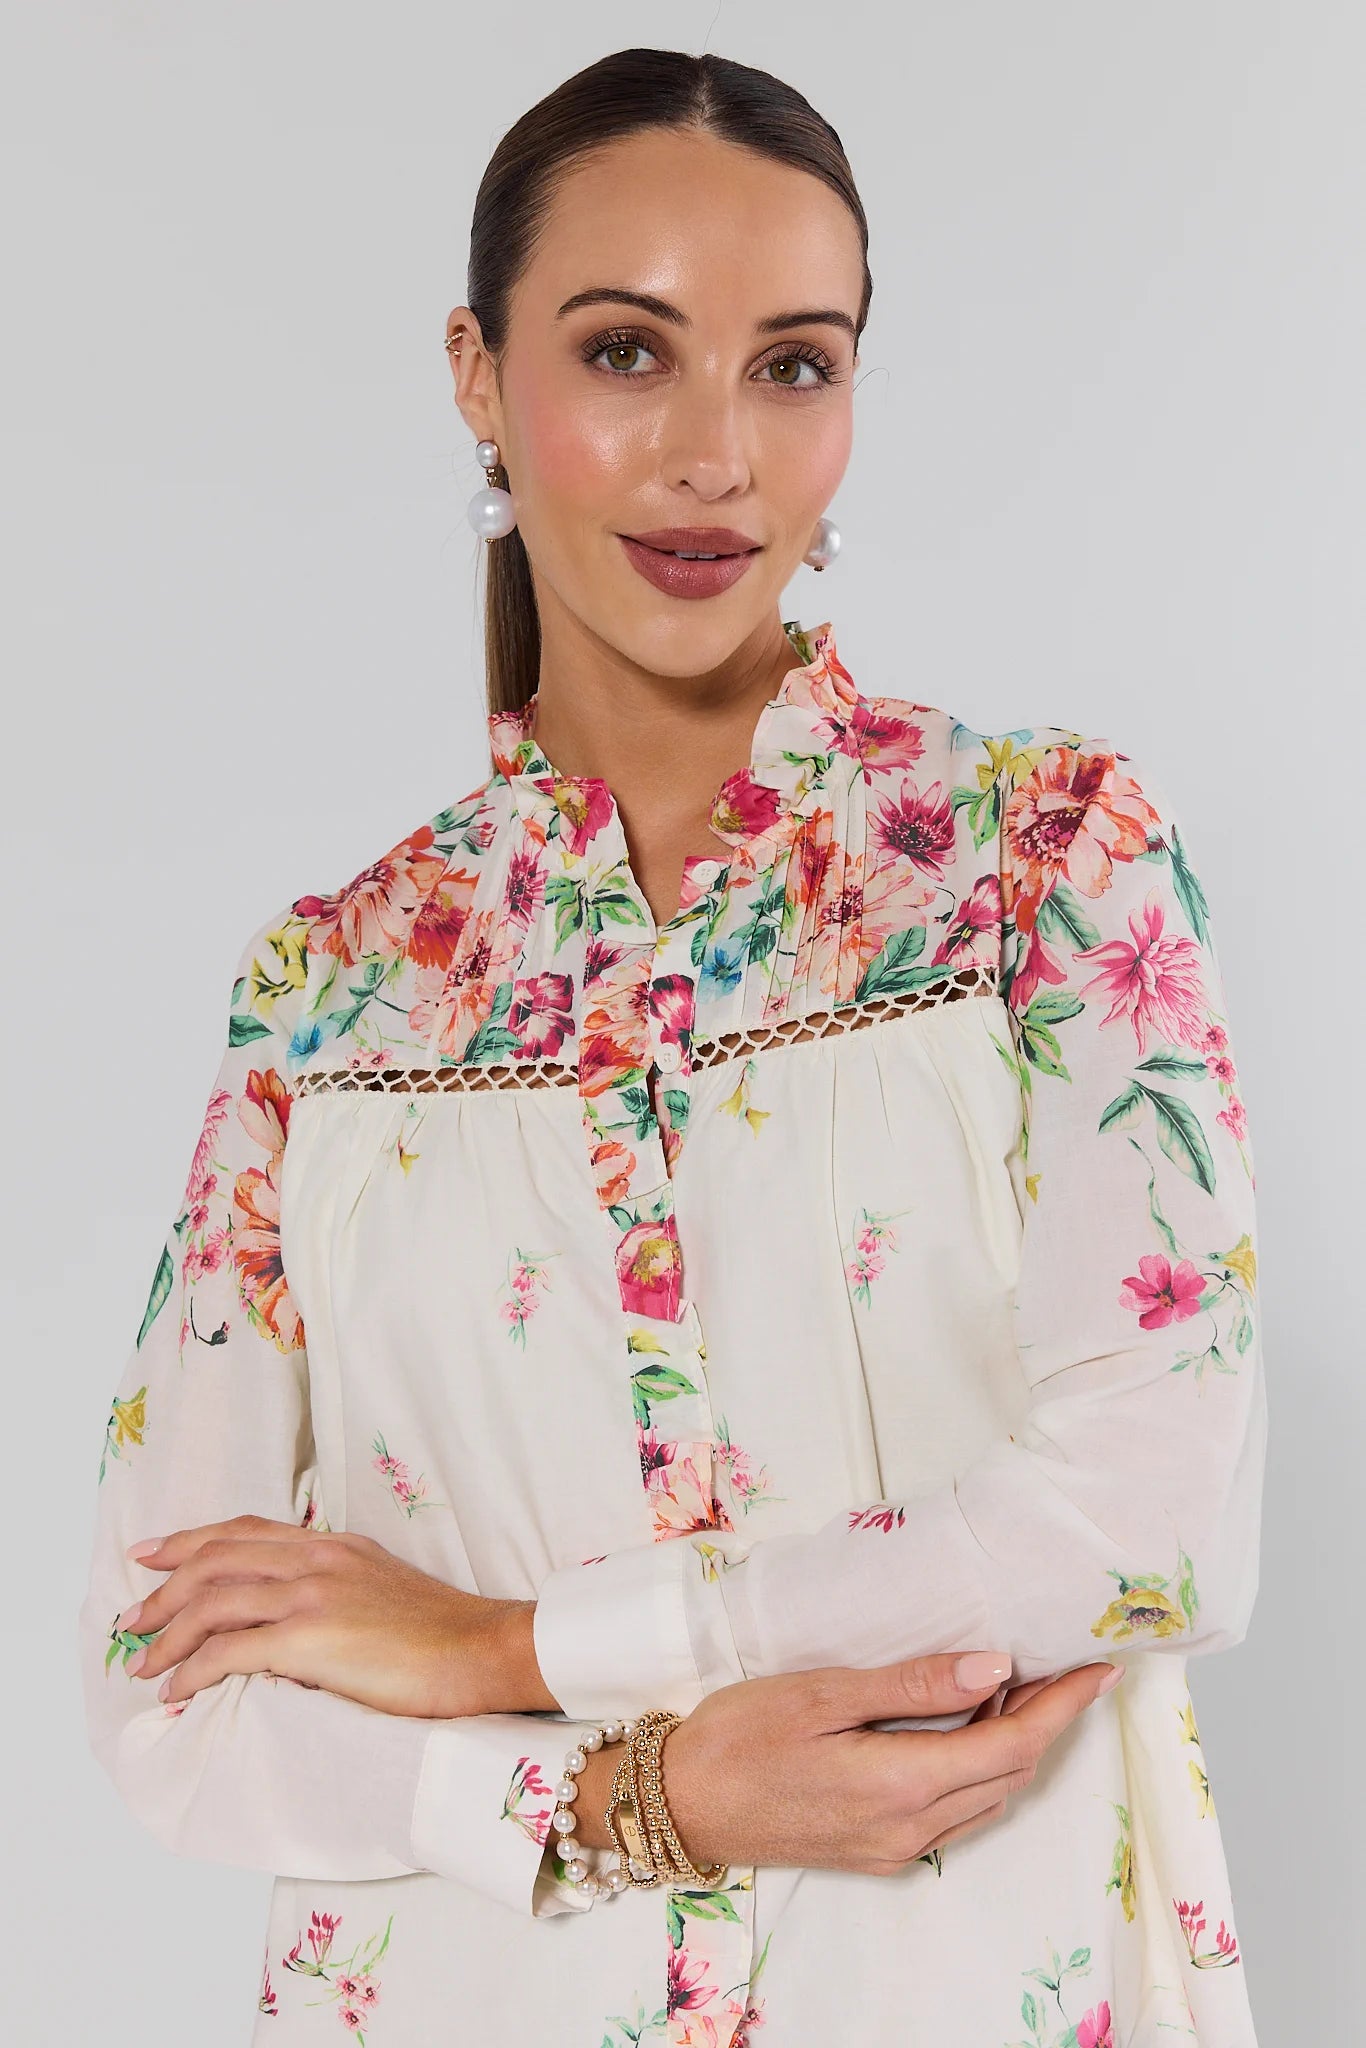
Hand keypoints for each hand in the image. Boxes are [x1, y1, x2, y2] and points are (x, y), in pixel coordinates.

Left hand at [119, 1514, 525, 1717]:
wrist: (484, 1649)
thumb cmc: (443, 1635)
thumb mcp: (383, 1587)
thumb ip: (335, 1588)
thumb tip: (290, 1621)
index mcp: (333, 1544)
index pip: (244, 1531)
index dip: (189, 1540)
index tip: (150, 1553)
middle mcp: (316, 1558)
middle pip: (215, 1559)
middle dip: (162, 1587)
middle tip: (130, 1617)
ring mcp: (312, 1595)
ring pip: (213, 1601)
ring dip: (167, 1634)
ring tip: (141, 1662)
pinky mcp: (310, 1639)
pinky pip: (229, 1651)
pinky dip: (192, 1669)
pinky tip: (176, 1688)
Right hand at [576, 1653, 1120, 1872]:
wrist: (681, 1802)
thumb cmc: (739, 1736)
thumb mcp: (822, 1692)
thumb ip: (911, 1684)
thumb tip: (991, 1665)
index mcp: (898, 1784)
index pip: (1011, 1745)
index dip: (1062, 1708)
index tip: (1097, 1670)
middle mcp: (908, 1827)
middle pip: (1009, 1774)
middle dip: (1047, 1721)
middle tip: (1063, 1665)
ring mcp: (894, 1846)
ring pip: (987, 1798)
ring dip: (1016, 1747)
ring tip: (1025, 1688)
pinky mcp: (878, 1851)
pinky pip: (955, 1813)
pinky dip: (980, 1770)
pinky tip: (968, 1731)